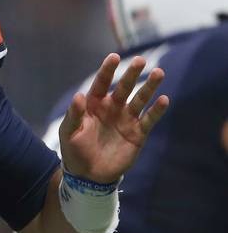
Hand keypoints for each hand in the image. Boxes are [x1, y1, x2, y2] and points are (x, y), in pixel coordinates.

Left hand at [59, 53, 168, 181]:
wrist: (88, 175)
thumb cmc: (74, 151)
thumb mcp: (69, 132)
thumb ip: (74, 114)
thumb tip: (79, 96)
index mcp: (93, 105)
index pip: (101, 83)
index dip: (107, 70)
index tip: (114, 57)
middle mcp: (112, 108)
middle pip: (124, 87)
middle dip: (132, 74)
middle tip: (141, 61)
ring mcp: (126, 119)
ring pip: (139, 99)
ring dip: (149, 87)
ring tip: (159, 73)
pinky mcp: (138, 133)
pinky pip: (149, 119)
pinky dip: (156, 110)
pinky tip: (163, 99)